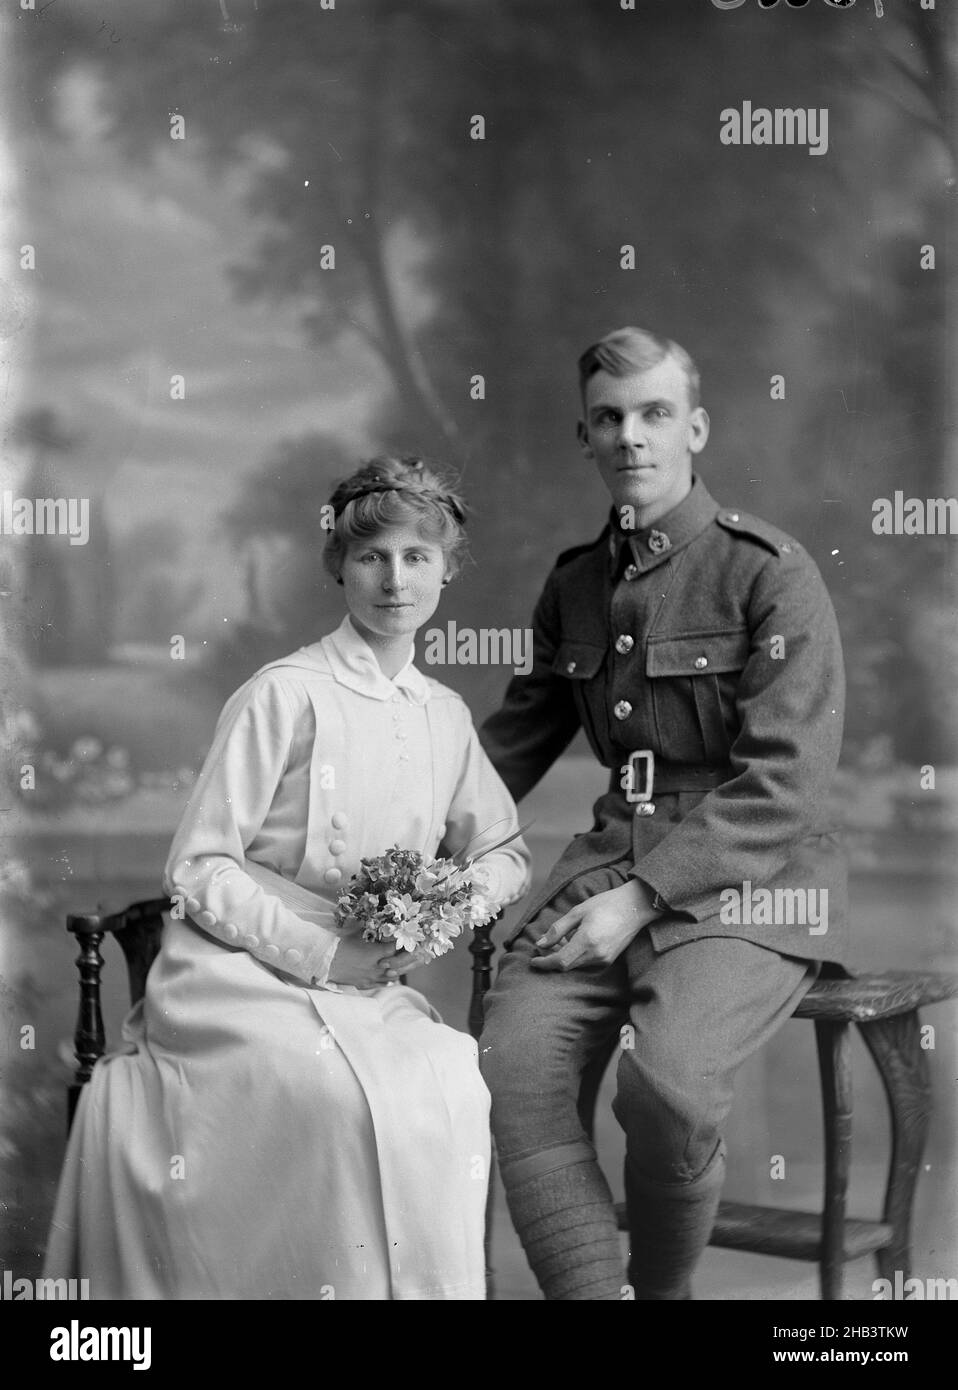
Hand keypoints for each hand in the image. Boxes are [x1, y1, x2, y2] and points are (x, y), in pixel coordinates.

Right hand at [328, 937, 410, 988]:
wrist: (328, 962)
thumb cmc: (342, 945)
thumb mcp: (358, 934)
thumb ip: (371, 930)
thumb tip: (378, 923)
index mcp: (378, 953)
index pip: (396, 948)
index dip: (400, 943)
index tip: (401, 939)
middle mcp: (378, 967)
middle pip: (398, 965)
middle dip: (401, 958)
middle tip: (403, 953)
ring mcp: (372, 977)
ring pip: (391, 976)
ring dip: (396, 970)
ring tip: (398, 965)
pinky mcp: (365, 984)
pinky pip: (381, 984)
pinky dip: (386, 980)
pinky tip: (388, 976)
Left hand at [530, 879, 658, 972]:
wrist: (635, 907)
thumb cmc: (606, 904)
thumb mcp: (578, 912)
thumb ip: (558, 929)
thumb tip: (541, 943)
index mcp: (587, 941)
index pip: (560, 962)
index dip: (544, 963)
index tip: (533, 960)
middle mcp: (596, 955)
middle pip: (566, 966)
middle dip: (552, 958)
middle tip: (544, 945)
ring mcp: (604, 959)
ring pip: (575, 965)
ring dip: (564, 956)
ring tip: (561, 939)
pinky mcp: (609, 960)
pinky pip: (586, 963)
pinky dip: (575, 956)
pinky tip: (574, 941)